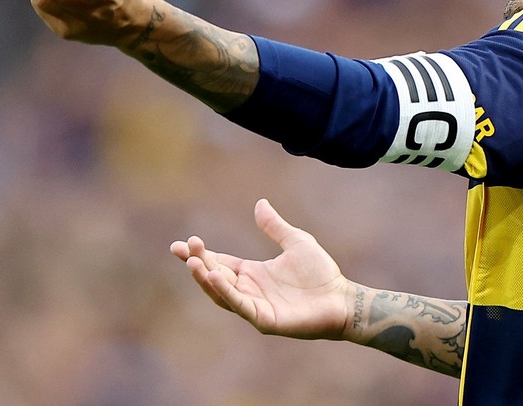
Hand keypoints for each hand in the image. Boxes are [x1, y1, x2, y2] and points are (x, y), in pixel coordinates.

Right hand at [170, 199, 354, 339]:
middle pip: (215, 277)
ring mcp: (254, 306)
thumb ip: (275, 226)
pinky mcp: (263, 319)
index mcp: (252, 273)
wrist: (341, 297)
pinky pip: (240, 305)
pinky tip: (215, 277)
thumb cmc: (320, 273)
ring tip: (193, 262)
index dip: (200, 254)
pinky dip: (226, 292)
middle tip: (186, 247)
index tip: (181, 243)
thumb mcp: (296, 242)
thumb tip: (260, 203)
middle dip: (198, 263)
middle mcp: (249, 290)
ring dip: (206, 279)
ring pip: (222, 293)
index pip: (219, 262)